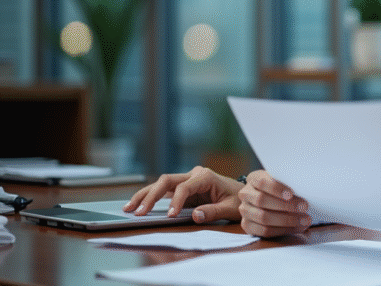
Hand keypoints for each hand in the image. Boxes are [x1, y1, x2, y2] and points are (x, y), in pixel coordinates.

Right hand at [123, 166, 243, 223]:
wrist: (242, 193)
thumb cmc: (237, 199)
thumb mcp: (230, 208)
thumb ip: (213, 211)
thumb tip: (195, 216)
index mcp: (205, 176)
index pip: (184, 188)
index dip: (175, 202)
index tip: (169, 216)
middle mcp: (194, 174)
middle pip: (167, 181)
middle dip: (151, 195)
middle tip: (138, 212)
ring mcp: (187, 179)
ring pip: (161, 183)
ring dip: (145, 195)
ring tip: (128, 208)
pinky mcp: (183, 187)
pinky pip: (164, 191)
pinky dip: (150, 197)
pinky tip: (137, 205)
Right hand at [237, 170, 311, 237]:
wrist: (266, 199)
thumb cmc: (280, 187)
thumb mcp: (283, 180)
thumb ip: (289, 182)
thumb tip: (305, 187)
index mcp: (254, 178)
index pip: (262, 181)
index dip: (276, 188)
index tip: (291, 194)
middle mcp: (246, 193)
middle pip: (262, 200)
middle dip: (285, 205)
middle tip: (304, 207)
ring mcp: (244, 210)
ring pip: (263, 217)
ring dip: (286, 220)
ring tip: (304, 220)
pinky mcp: (247, 226)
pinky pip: (264, 231)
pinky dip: (283, 230)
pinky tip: (296, 228)